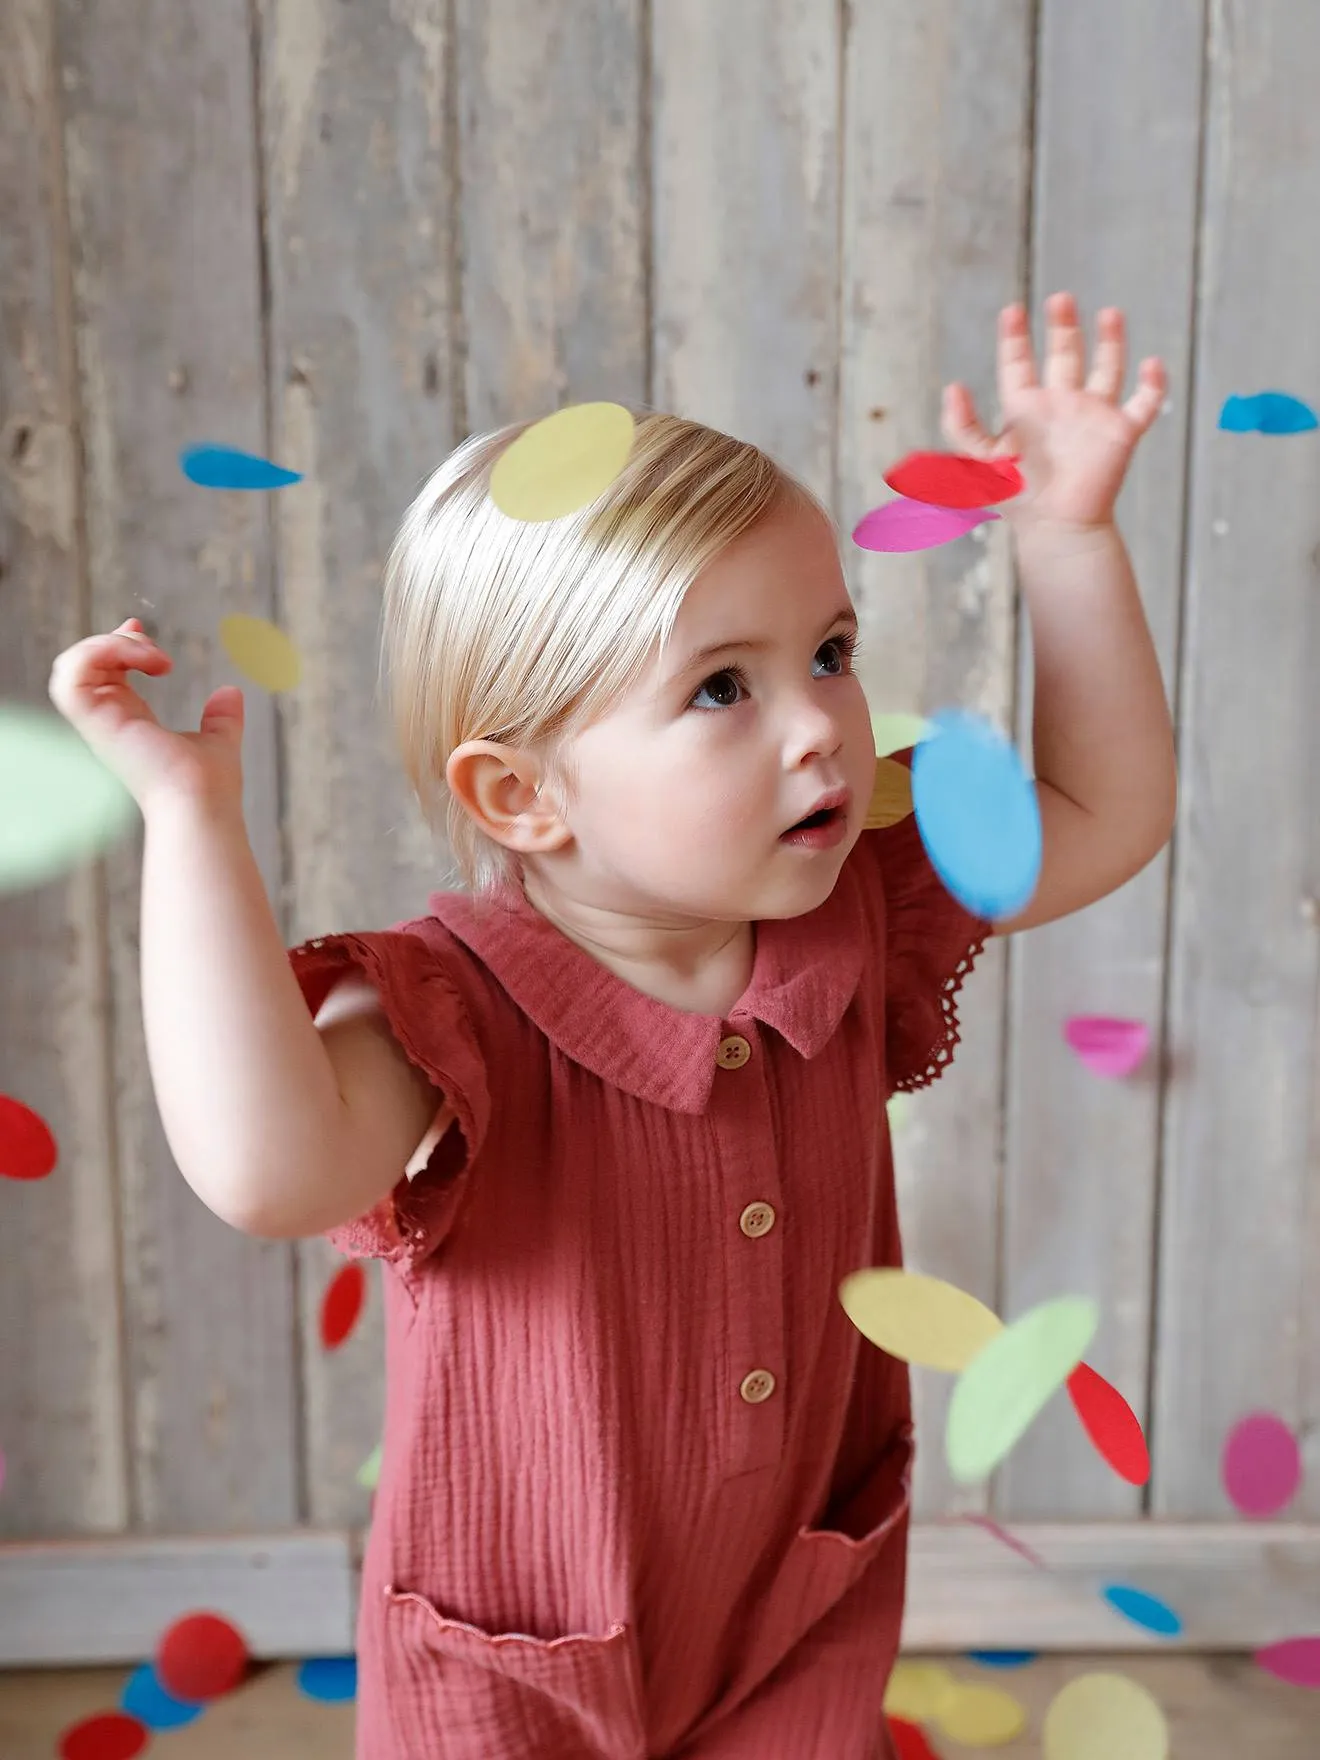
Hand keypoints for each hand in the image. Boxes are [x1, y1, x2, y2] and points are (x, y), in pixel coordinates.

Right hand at [48, 618, 244, 811]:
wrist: (203, 803)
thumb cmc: (210, 785)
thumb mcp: (219, 739)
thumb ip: (221, 717)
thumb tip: (231, 692)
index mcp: (130, 722)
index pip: (103, 672)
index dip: (114, 644)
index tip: (140, 628)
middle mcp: (109, 721)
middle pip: (85, 663)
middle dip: (115, 641)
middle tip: (156, 652)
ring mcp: (99, 722)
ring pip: (72, 664)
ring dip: (108, 644)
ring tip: (153, 657)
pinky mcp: (95, 721)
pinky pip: (72, 675)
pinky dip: (101, 652)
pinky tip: (146, 660)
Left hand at [941, 292, 1166, 532]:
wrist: (1056, 527)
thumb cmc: (1018, 499)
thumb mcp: (979, 461)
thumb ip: (961, 426)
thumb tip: (952, 387)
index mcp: (1026, 408)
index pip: (1018, 362)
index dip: (1014, 337)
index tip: (1012, 310)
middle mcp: (1060, 405)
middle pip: (1064, 354)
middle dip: (1063, 326)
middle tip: (1060, 299)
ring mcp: (1092, 416)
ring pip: (1107, 368)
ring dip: (1110, 341)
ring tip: (1109, 313)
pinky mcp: (1121, 433)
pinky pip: (1144, 403)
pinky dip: (1153, 384)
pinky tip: (1151, 364)